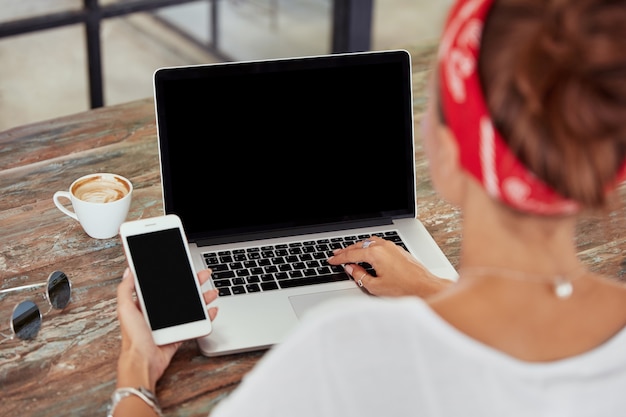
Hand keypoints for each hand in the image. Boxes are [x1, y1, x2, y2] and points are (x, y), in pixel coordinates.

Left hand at [116, 268, 218, 390]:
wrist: (143, 362)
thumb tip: (129, 271)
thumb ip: (125, 290)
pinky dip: (205, 317)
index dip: (174, 276)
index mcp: (145, 305)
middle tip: (203, 275)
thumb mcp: (125, 310)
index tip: (184, 268)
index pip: (162, 286)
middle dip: (193, 283)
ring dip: (203, 298)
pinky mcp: (178, 335)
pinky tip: (211, 310)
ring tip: (212, 292)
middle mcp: (158, 314)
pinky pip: (194, 324)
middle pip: (180, 294)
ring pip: (190, 307)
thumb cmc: (132, 339)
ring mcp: (169, 324)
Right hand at [327, 236, 450, 297]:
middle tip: (336, 254)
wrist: (425, 287)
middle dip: (346, 250)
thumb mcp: (376, 286)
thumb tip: (351, 269)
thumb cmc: (404, 288)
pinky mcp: (398, 249)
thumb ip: (360, 276)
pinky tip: (367, 252)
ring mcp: (392, 246)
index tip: (331, 260)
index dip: (339, 258)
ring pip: (369, 242)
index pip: (351, 254)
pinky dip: (368, 246)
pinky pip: (378, 243)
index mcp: (375, 253)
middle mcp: (383, 246)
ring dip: (357, 247)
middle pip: (359, 245)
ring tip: (349, 252)